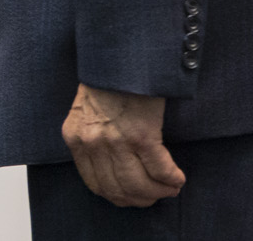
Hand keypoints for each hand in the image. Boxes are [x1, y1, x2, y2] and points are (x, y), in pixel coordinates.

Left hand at [61, 83, 184, 206]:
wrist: (121, 53)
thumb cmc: (107, 78)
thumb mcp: (86, 110)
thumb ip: (92, 138)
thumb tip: (113, 167)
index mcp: (75, 137)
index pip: (94, 184)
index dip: (118, 196)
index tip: (132, 197)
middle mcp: (92, 144)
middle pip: (117, 190)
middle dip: (139, 199)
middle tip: (154, 196)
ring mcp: (116, 141)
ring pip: (138, 185)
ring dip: (158, 192)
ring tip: (169, 188)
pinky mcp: (141, 136)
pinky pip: (159, 170)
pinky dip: (171, 179)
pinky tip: (177, 178)